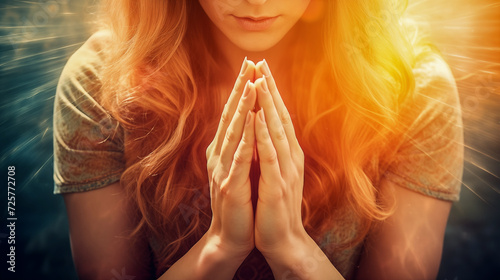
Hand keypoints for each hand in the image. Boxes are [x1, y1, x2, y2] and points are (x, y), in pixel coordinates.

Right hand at [205, 58, 256, 256]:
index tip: (251, 66)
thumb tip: (250, 121)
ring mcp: (223, 169)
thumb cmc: (239, 202)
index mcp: (224, 150)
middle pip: (231, 116)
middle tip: (249, 63)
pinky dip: (245, 138)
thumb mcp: (239, 169)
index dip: (241, 90)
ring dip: (243, 107)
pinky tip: (251, 122)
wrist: (230, 236)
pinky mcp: (231, 186)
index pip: (234, 115)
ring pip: (234, 132)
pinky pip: (239, 158)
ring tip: (252, 84)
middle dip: (241, 89)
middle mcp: (220, 155)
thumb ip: (240, 146)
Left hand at [253, 60, 308, 257]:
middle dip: (270, 89)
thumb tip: (261, 129)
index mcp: (286, 153)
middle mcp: (289, 156)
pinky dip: (265, 135)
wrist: (283, 239)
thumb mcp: (272, 173)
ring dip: (268, 104)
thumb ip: (270, 152)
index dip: (270, 93)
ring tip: (260, 80)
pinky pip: (270, 156)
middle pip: (279, 117)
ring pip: (277, 130)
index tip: (260, 69)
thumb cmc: (274, 206)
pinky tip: (259, 118)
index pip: (278, 117)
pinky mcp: (278, 185)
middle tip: (261, 63)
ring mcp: (286, 170)